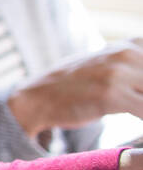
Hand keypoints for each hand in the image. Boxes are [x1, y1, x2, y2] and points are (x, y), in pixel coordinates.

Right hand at [8, 39, 142, 136]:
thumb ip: (134, 65)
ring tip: (135, 110)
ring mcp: (119, 73)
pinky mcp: (111, 95)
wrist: (36, 97)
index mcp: (132, 45)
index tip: (142, 92)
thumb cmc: (75, 85)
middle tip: (139, 104)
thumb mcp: (108, 63)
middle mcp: (127, 54)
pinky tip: (137, 124)